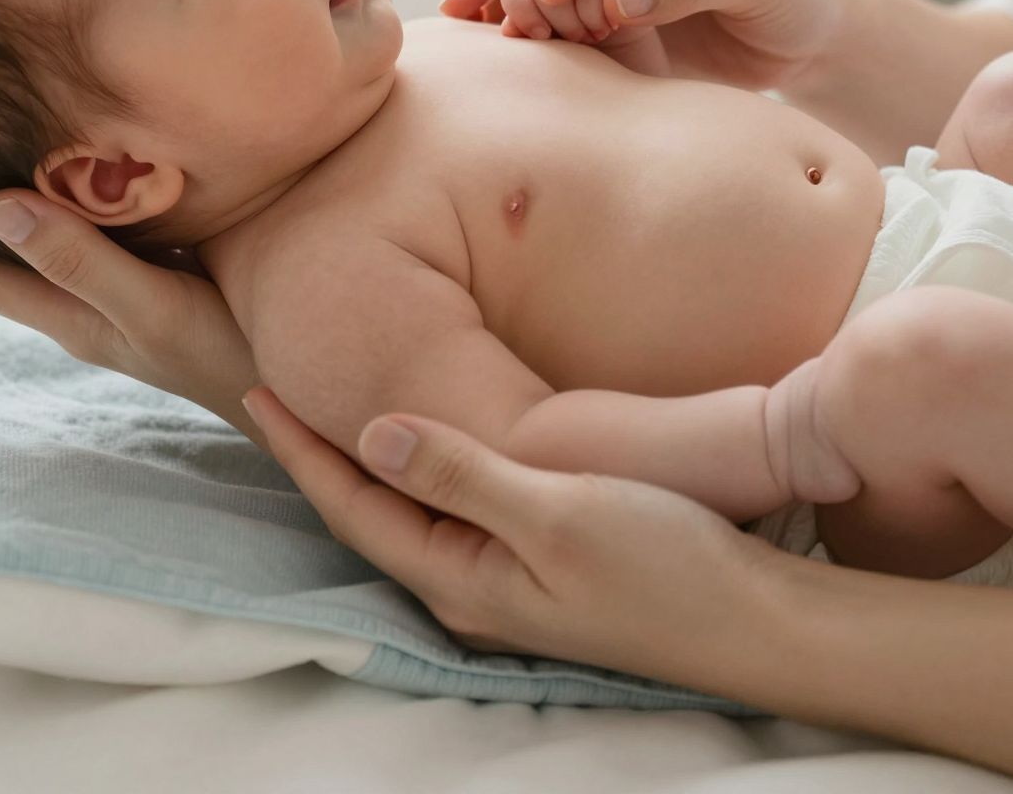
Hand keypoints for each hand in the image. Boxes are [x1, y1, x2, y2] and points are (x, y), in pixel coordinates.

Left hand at [0, 188, 262, 445]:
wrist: (303, 388)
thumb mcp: (153, 307)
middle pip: (6, 258)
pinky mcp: (169, 277)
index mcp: (74, 315)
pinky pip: (105, 232)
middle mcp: (92, 304)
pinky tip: (94, 171)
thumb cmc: (230, 352)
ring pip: (55, 242)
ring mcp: (131, 293)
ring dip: (17, 205)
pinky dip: (81, 200)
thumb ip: (81, 261)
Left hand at [241, 388, 787, 683]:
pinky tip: (437, 453)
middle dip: (320, 456)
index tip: (260, 389)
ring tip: (336, 414)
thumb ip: (464, 474)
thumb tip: (372, 433)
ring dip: (371, 465)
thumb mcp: (558, 511)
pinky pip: (457, 516)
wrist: (752, 623)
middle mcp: (472, 589)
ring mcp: (508, 586)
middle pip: (371, 515)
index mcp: (461, 578)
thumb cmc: (664, 566)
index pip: (354, 507)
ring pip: (413, 517)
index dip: (302, 449)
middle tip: (279, 391)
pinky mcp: (545, 571)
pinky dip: (427, 475)